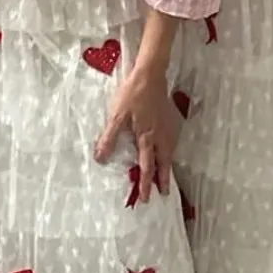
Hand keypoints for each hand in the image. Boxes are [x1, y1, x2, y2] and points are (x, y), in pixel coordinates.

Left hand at [93, 58, 177, 200]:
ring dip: (168, 165)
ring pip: (170, 152)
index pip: (146, 166)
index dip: (146, 183)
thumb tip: (100, 159)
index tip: (146, 198)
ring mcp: (168, 127)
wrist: (151, 74)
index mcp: (147, 137)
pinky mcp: (170, 118)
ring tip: (167, 175)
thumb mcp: (116, 116)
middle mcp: (160, 135)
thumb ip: (109, 138)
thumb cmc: (132, 94)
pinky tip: (168, 150)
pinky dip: (170, 151)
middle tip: (165, 193)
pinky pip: (172, 141)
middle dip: (164, 179)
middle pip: (164, 162)